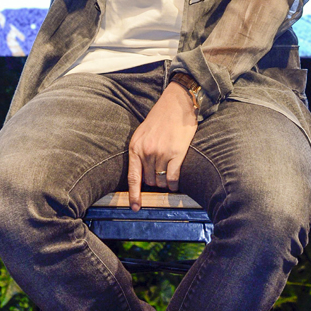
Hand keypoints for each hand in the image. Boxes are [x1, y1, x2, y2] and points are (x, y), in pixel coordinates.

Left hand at [128, 82, 197, 210]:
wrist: (177, 103)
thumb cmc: (160, 118)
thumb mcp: (142, 133)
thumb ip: (140, 151)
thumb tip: (142, 174)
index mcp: (135, 147)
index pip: (133, 177)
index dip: (133, 194)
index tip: (134, 207)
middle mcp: (146, 151)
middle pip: (149, 180)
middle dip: (154, 182)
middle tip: (160, 175)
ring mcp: (161, 153)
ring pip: (161, 180)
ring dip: (164, 182)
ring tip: (168, 174)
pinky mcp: (176, 153)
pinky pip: (172, 178)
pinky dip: (173, 184)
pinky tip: (175, 183)